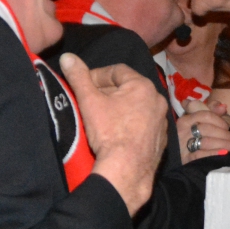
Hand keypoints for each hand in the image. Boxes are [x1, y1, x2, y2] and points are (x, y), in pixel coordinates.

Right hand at [60, 54, 165, 215]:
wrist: (127, 171)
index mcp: (143, 86)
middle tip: (89, 102)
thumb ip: (78, 77)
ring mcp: (162, 121)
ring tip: (101, 118)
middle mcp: (158, 100)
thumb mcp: (89, 101)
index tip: (84, 85)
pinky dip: (130, 125)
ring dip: (120, 108)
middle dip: (107, 92)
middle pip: (128, 88)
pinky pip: (143, 124)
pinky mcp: (161, 139)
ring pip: (137, 107)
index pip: (117, 70)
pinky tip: (116, 134)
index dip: (97, 75)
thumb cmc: (109, 132)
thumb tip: (68, 57)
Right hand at [178, 103, 229, 156]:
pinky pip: (201, 155)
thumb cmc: (200, 136)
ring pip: (206, 142)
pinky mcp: (185, 159)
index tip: (227, 127)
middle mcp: (181, 131)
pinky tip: (225, 153)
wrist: (186, 161)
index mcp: (186, 119)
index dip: (219, 120)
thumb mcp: (204, 121)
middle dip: (224, 134)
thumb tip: (223, 107)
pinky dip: (214, 153)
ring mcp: (182, 146)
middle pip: (207, 129)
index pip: (205, 115)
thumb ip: (212, 110)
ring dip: (223, 144)